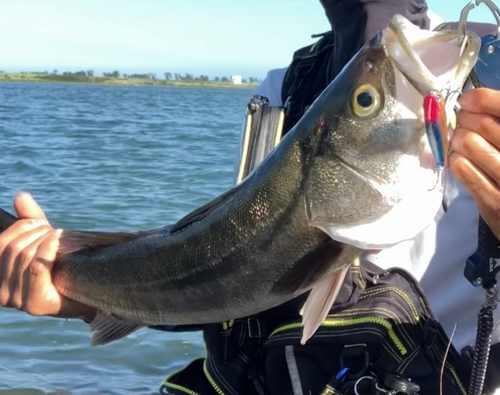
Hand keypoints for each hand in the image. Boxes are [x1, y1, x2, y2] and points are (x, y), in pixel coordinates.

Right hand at [0, 193, 95, 320]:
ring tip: (60, 239)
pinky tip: (57, 242)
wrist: (90, 293)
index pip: (1, 243)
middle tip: (56, 233)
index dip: (21, 227)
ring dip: (46, 241)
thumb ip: (30, 220)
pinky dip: (47, 250)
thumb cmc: (64, 267)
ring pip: (26, 256)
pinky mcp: (36, 305)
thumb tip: (20, 196)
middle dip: (37, 234)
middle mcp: (2, 293)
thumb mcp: (44, 241)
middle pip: (15, 249)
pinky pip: (37, 269)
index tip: (42, 225)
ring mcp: (17, 302)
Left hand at [450, 88, 499, 237]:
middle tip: (462, 122)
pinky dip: (455, 159)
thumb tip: (470, 101)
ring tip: (461, 143)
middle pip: (481, 124)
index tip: (467, 101)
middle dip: (464, 119)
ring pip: (467, 144)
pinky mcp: (493, 201)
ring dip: (457, 140)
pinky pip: (461, 167)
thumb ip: (498, 121)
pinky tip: (462, 160)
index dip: (482, 99)